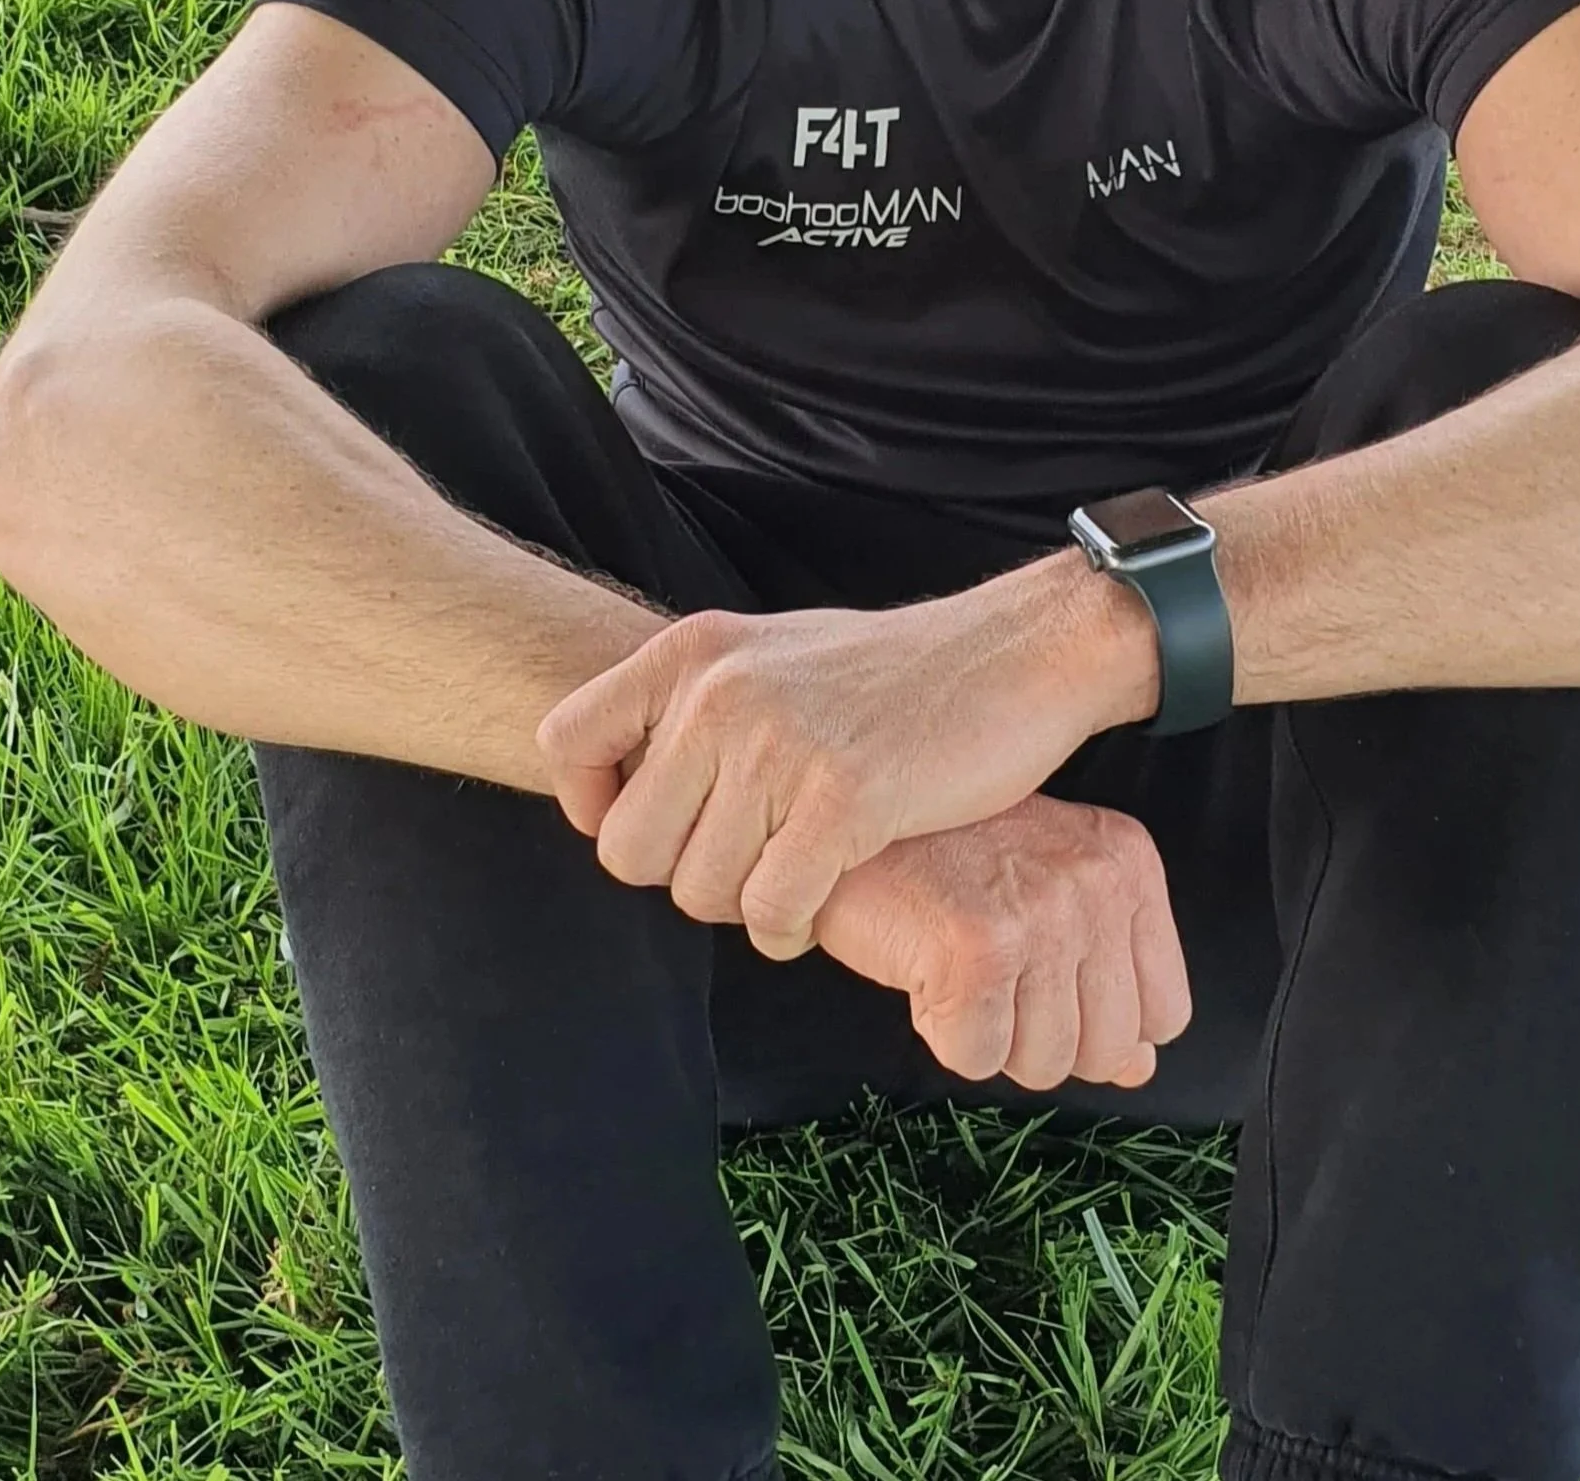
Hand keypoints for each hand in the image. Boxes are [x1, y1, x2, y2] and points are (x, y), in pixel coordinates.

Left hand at [536, 559, 1159, 957]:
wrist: (1013, 655)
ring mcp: (779, 746)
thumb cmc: (892, 672)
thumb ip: (695, 707)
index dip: (592, 806)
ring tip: (792, 875)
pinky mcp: (842, 802)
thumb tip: (614, 787)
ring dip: (742, 907)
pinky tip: (819, 903)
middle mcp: (721, 692)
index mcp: (694, 650)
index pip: (566, 741)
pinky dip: (789, 928)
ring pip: (697, 894)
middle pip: (628, 849)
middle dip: (681, 877)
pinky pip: (770, 911)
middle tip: (743, 863)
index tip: (649, 825)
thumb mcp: (771, 653)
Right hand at [816, 795, 1191, 1090]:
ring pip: (1043, 1064)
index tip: (1046, 983)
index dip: (1099, 1024)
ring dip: (989, 1034)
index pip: (1165, 1014)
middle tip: (993, 972)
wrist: (845, 821)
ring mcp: (1041, 913)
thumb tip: (1137, 1067)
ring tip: (957, 961)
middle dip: (1040, 1037)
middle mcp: (1096, 883)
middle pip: (1105, 1051)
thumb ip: (1103, 978)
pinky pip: (977, 1058)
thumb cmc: (942, 854)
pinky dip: (942, 1031)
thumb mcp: (1046, 898)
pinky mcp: (979, 947)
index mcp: (1127, 863)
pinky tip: (926, 966)